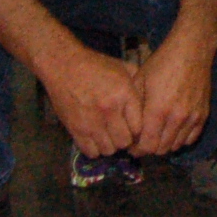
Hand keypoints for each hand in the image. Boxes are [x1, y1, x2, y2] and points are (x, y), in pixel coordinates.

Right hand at [41, 43, 145, 158]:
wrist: (64, 65)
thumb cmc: (96, 65)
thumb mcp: (123, 68)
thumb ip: (138, 84)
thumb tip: (152, 100)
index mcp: (124, 95)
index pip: (140, 127)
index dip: (139, 130)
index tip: (135, 126)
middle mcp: (109, 111)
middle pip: (125, 142)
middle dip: (126, 139)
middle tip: (122, 132)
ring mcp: (91, 122)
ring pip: (109, 149)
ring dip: (111, 145)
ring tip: (109, 135)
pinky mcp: (75, 129)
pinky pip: (91, 152)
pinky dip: (95, 148)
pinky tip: (96, 138)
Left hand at [131, 34, 216, 156]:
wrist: (191, 51)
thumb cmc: (161, 63)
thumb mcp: (139, 82)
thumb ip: (134, 109)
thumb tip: (130, 130)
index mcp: (158, 111)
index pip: (147, 146)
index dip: (137, 150)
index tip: (131, 145)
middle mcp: (177, 118)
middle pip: (161, 149)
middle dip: (149, 148)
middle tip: (143, 140)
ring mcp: (193, 118)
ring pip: (176, 146)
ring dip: (165, 144)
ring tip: (157, 134)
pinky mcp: (204, 114)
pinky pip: (191, 138)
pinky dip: (180, 139)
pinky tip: (173, 130)